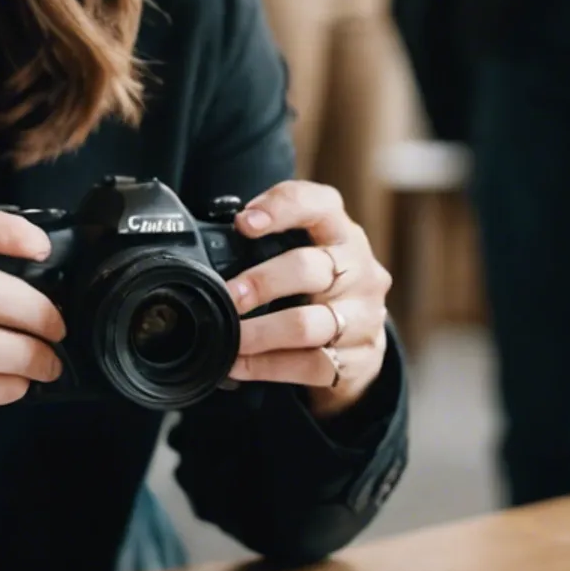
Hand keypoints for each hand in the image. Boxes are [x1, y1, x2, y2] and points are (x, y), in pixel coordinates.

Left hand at [222, 180, 392, 415]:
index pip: (318, 204)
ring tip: (230, 338)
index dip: (281, 208)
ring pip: (308, 324)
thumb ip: (267, 243)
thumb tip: (206, 248)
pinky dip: (268, 366)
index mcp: (339, 232)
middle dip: (261, 282)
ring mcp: (363, 315)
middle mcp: (358, 269)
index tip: (244, 223)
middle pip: (309, 268)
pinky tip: (240, 364)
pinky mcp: (360, 356)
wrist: (361, 336)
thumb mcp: (302, 251)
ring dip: (261, 333)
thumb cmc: (317, 284)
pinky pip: (310, 364)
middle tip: (229, 296)